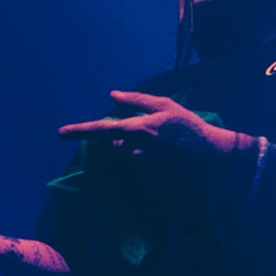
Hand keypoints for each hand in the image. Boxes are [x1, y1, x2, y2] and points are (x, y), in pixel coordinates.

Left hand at [58, 91, 246, 190]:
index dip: (80, 131)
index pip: (103, 129)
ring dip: (138, 150)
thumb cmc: (190, 126)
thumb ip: (137, 101)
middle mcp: (140, 148)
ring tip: (163, 146)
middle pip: (116, 144)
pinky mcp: (152, 180)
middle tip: (150, 134)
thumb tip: (112, 95)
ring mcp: (145, 166)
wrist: (214, 156)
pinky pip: (141, 168)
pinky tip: (167, 158)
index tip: (60, 133)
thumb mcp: (166, 105)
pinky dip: (149, 162)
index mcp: (141, 128)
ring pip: (129, 156)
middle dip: (124, 139)